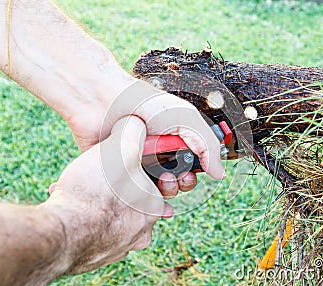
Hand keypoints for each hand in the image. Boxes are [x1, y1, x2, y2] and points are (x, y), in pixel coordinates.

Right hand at [41, 116, 170, 272]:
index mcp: (152, 207)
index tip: (121, 163)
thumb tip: (137, 123)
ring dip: (94, 200)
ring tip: (76, 186)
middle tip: (95, 176)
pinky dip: (82, 215)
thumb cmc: (95, 191)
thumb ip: (134, 131)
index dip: (137, 168)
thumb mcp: (120, 148)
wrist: (61, 232)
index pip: (154, 183)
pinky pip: (91, 229)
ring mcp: (117, 248)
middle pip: (129, 200)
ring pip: (109, 215)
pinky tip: (66, 202)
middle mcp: (140, 233)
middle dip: (113, 185)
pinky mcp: (94, 257)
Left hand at [66, 80, 223, 194]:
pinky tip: (145, 201)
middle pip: (174, 180)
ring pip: (155, 190)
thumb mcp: (185, 118)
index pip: (189, 166)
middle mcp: (156, 154)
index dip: (193, 174)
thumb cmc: (144, 103)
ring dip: (163, 191)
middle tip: (176, 178)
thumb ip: (207, 144)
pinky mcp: (119, 172)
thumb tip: (219, 174)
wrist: (103, 100)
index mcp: (173, 141)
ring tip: (160, 180)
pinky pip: (132, 193)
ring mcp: (137, 164)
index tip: (191, 173)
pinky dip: (140, 200)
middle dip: (180, 184)